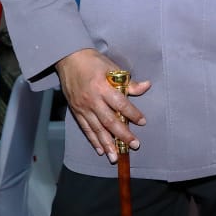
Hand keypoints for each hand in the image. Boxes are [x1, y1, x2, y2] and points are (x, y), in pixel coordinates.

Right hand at [55, 48, 150, 162]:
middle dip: (122, 135)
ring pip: (97, 129)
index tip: (142, 122)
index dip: (132, 114)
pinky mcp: (76, 111)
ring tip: (115, 157)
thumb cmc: (94, 62)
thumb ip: (128, 82)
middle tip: (134, 145)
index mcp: (103, 87)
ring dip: (107, 144)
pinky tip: (101, 150)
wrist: (69, 59)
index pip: (120, 104)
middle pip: (109, 121)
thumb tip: (147, 86)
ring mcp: (83, 107)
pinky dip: (93, 140)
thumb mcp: (112, 68)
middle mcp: (92, 100)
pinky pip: (86, 129)